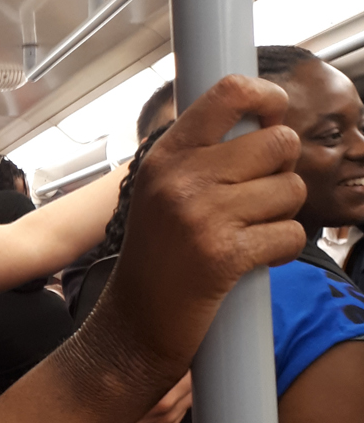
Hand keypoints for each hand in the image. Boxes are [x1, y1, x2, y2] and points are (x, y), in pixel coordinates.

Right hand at [0, 77, 302, 422]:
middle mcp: (180, 178)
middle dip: (283, 169)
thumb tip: (266, 123)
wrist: (130, 329)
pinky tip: (254, 259)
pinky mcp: (223, 255)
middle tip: (260, 196)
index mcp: (164, 156)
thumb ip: (199, 158)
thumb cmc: (154, 262)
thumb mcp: (159, 195)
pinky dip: (281, 249)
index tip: (275, 112)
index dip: (268, 96)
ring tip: (250, 232)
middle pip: (278, 141)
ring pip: (291, 189)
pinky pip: (289, 234)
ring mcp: (201, 216)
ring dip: (283, 214)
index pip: (229, 93)